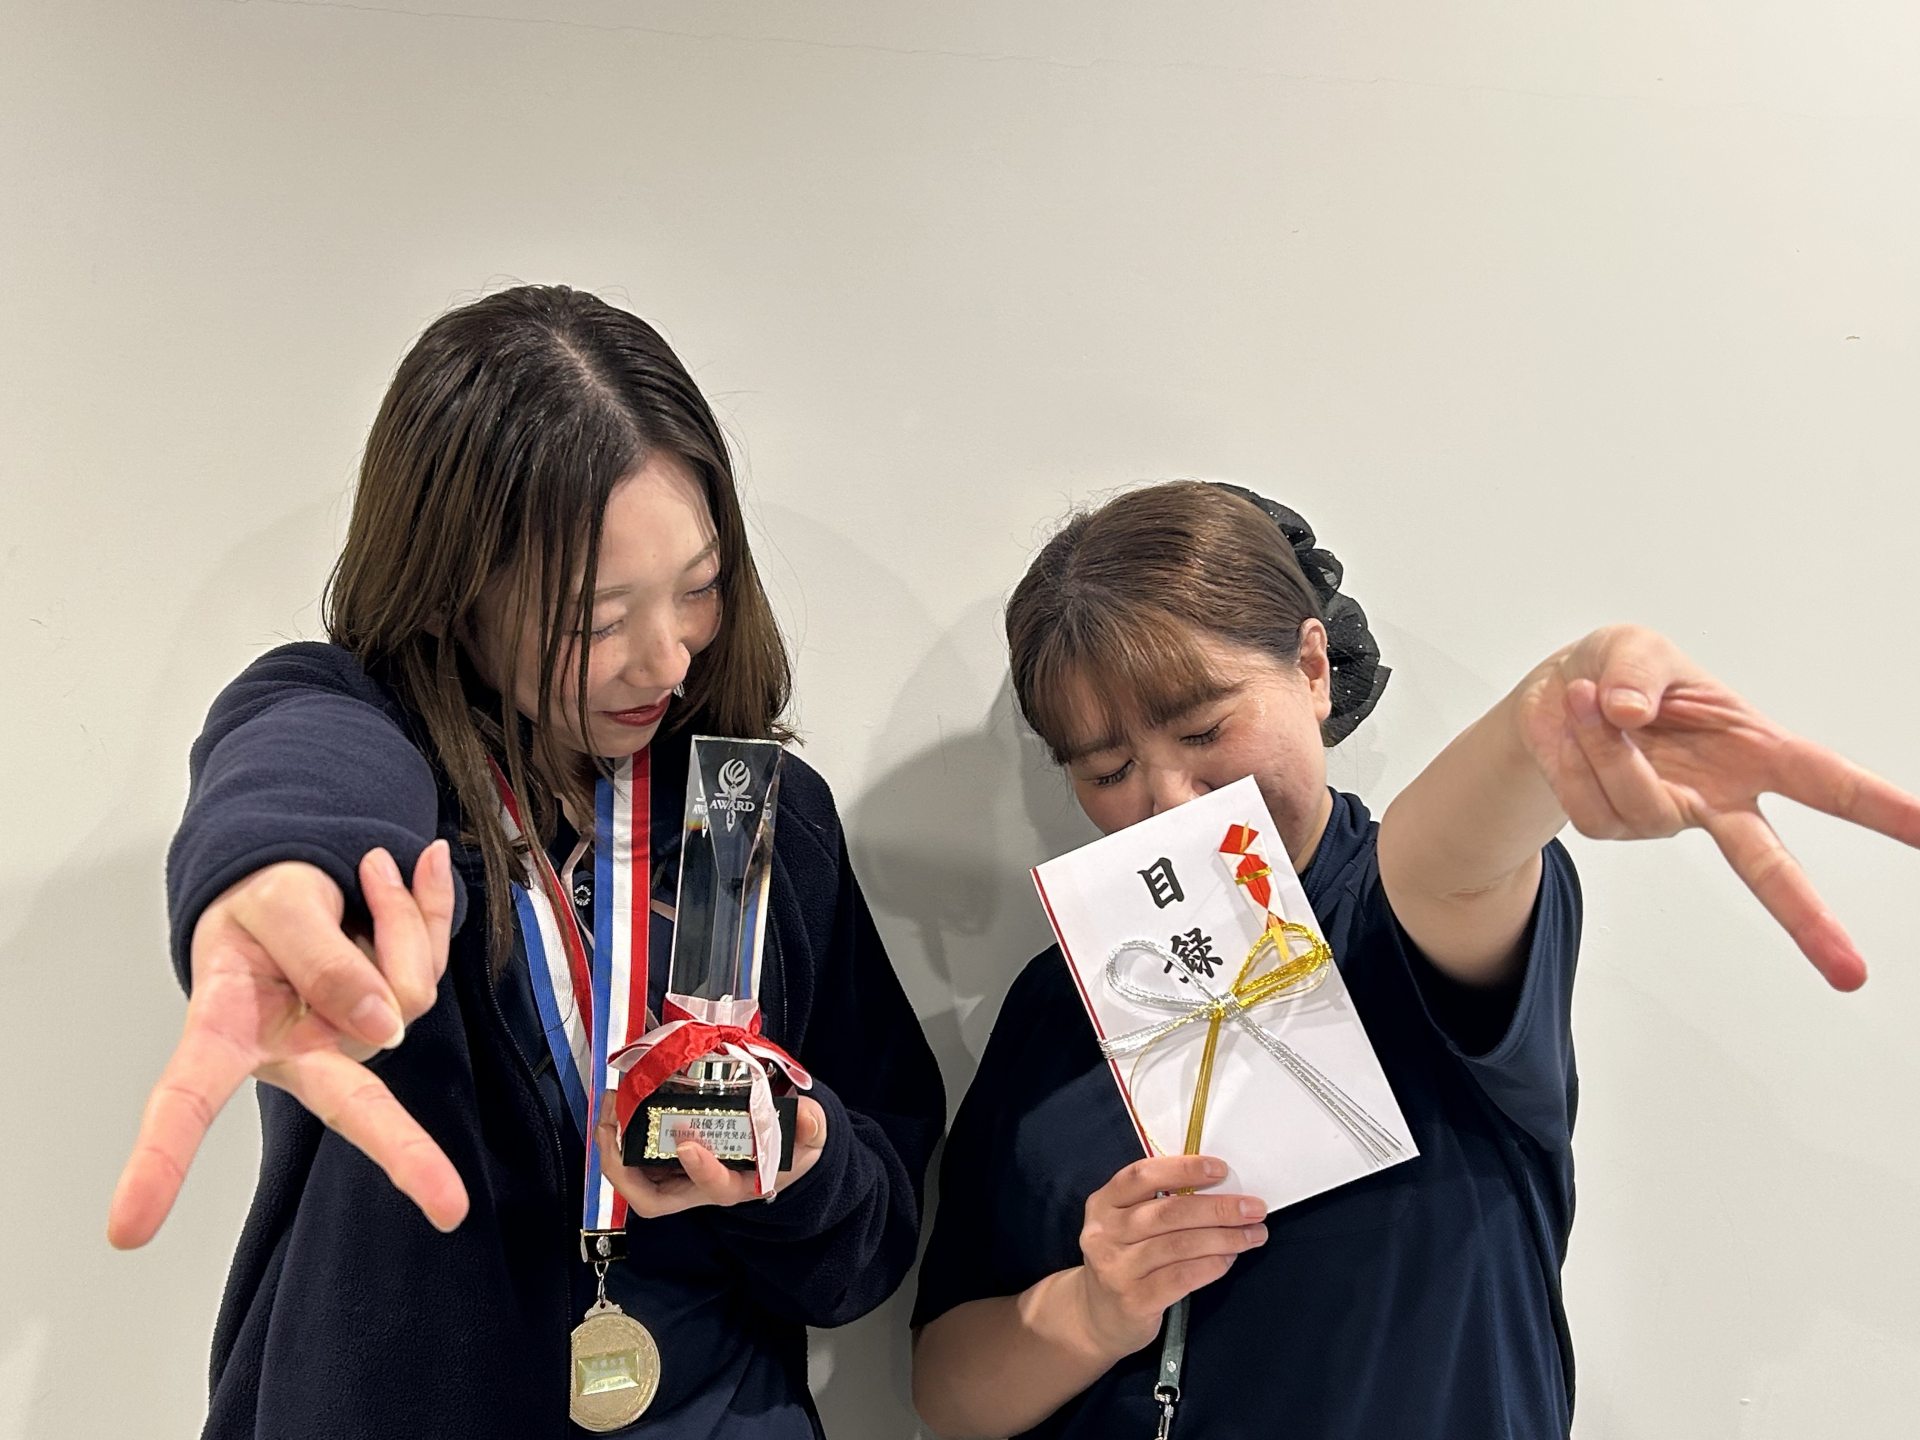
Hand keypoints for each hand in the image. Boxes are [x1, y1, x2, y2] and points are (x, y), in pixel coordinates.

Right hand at [107, 845, 465, 1247]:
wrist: (293, 875)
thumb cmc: (261, 904)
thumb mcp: (274, 904)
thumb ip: (324, 959)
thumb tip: (391, 1025)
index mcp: (229, 1034)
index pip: (185, 1101)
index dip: (159, 1161)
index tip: (126, 1229)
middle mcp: (299, 1051)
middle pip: (352, 1103)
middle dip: (405, 1151)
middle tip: (452, 1210)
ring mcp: (355, 1039)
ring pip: (408, 984)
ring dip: (397, 912)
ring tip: (365, 875)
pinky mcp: (398, 1015)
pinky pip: (433, 958)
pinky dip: (425, 905)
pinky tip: (411, 870)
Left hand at [595, 1095, 828, 1217]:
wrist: (784, 1151)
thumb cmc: (793, 1149)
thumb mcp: (812, 1139)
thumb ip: (812, 1127)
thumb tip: (807, 1115)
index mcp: (740, 1184)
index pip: (716, 1188)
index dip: (701, 1170)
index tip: (688, 1144)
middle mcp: (703, 1185)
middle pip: (654, 1197)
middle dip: (625, 1166)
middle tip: (613, 1123)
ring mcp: (683, 1174)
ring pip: (637, 1178)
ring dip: (614, 1148)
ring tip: (609, 1107)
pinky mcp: (673, 1157)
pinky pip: (638, 1155)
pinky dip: (622, 1133)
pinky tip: (620, 1103)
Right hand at [1063, 1154, 1266, 1359]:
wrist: (1096, 1319)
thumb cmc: (1123, 1261)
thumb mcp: (1126, 1226)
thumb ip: (1158, 1204)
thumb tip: (1219, 1189)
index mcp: (1103, 1203)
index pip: (1142, 1175)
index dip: (1183, 1169)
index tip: (1221, 1169)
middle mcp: (1104, 1233)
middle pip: (1168, 1212)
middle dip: (1218, 1208)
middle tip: (1253, 1208)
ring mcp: (1117, 1268)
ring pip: (1179, 1244)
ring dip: (1224, 1238)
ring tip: (1253, 1234)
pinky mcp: (1134, 1300)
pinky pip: (1181, 1277)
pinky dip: (1211, 1265)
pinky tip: (1229, 1258)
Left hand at [1517, 624, 1919, 989]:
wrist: (1560, 698)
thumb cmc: (1623, 675)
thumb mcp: (1636, 649)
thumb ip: (1638, 672)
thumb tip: (1627, 715)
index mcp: (1755, 752)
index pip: (1826, 782)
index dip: (1880, 806)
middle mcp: (1720, 798)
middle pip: (1770, 867)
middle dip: (1808, 918)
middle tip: (1851, 973)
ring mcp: (1669, 818)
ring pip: (1641, 800)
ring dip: (1606, 744)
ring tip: (1592, 701)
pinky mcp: (1617, 826)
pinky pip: (1591, 800)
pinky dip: (1574, 755)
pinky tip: (1577, 730)